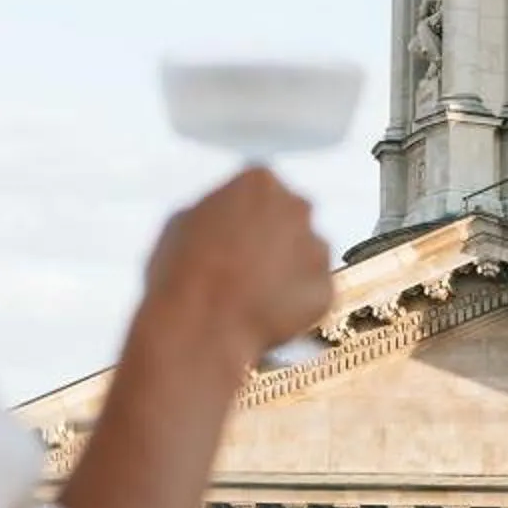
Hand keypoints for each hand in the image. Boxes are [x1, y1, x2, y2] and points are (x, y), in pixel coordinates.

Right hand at [143, 168, 333, 364]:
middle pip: (290, 218)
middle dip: (273, 238)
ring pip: (305, 255)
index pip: (262, 190)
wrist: (202, 326)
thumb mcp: (182, 222)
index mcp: (259, 182)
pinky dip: (296, 302)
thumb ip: (214, 209)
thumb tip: (221, 218)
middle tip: (247, 267)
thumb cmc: (183, 274)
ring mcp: (315, 247)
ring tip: (253, 296)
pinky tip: (267, 313)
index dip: (246, 217)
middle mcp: (296, 207)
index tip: (236, 235)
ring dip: (287, 270)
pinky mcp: (325, 286)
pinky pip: (312, 292)